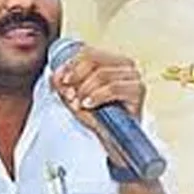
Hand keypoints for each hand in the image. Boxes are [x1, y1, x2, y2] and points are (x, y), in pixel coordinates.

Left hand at [51, 46, 145, 165]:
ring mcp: (133, 77)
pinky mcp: (138, 91)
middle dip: (76, 77)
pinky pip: (114, 88)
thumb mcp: (74, 98)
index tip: (59, 80)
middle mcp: (125, 65)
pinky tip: (88, 104)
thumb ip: (62, 85)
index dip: (69, 65)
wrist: (115, 140)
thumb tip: (54, 76)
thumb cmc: (99, 116)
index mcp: (110, 60)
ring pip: (102, 74)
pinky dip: (97, 96)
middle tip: (68, 94)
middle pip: (94, 60)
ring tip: (79, 103)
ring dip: (85, 89)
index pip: (87, 53)